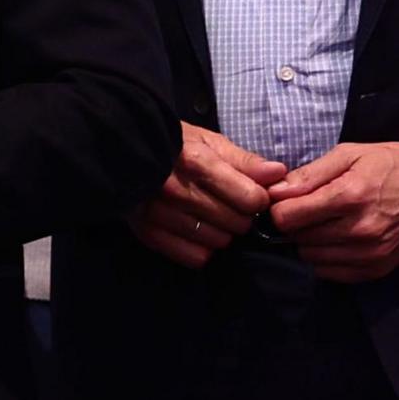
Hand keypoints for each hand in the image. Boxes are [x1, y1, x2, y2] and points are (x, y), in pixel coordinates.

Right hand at [128, 122, 287, 268]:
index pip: (251, 199)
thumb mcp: (208, 142)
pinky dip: (202, 249)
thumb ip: (245, 160)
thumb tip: (279, 174)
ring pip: (218, 242)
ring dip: (222, 233)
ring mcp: (159, 214)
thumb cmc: (172, 146)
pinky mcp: (147, 233)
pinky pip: (194, 257)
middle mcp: (175, 190)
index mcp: (195, 162)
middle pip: (237, 223)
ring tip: (211, 218)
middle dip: (241, 216)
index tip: (251, 194)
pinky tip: (197, 233)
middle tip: (229, 206)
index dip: (258, 198)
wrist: (120, 155)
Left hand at [269, 142, 398, 283]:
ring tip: (323, 224)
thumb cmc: (393, 165)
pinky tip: (335, 241)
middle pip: (297, 239)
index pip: (287, 218)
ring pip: (310, 258)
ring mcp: (370, 253)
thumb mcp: (350, 154)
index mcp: (351, 196)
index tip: (285, 201)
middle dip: (294, 225)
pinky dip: (324, 259)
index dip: (278, 208)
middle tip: (306, 211)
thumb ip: (309, 174)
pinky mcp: (377, 269)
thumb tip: (274, 192)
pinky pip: (330, 273)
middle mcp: (360, 230)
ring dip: (308, 243)